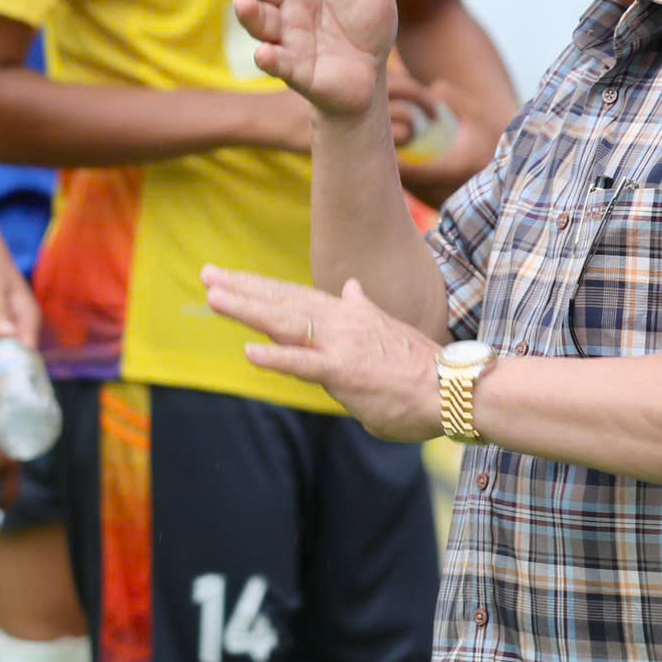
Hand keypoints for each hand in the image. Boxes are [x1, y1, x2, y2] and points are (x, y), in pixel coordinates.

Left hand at [201, 265, 444, 441]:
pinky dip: (277, 359)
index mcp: (347, 315)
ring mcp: (341, 346)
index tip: (229, 277)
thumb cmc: (420, 368)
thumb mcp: (386, 329)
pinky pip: (305, 365)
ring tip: (215, 298)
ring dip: (248, 310)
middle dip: (242, 288)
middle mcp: (340, 323)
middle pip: (282, 302)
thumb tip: (351, 288)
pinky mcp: (346, 373)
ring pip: (286, 324)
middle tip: (207, 274)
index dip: (260, 286)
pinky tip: (249, 352)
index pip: (294, 296)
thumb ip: (362, 311)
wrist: (454, 388)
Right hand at [229, 0, 398, 119]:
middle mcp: (287, 5)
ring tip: (243, 2)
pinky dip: (269, 59)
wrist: (373, 73)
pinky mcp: (294, 69)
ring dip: (250, 14)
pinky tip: (265, 53)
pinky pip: (278, 63)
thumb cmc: (366, 22)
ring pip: (261, 23)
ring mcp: (287, 37)